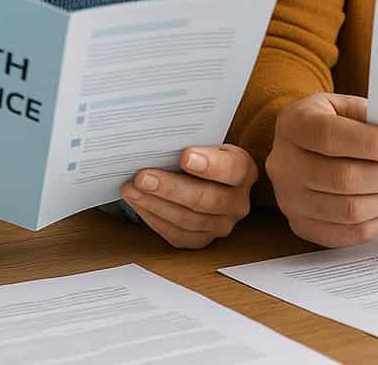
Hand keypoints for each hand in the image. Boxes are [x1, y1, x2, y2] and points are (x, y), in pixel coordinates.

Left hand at [120, 144, 256, 248]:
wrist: (204, 174)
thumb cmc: (202, 152)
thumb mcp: (206, 141)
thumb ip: (192, 141)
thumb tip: (163, 138)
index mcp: (245, 170)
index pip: (233, 169)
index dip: (211, 165)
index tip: (184, 156)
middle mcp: (238, 202)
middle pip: (207, 199)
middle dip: (172, 188)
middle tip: (143, 176)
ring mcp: (222, 224)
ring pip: (189, 220)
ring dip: (156, 204)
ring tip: (132, 189)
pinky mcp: (202, 240)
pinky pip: (177, 235)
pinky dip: (154, 218)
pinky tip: (138, 203)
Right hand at [267, 93, 377, 247]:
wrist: (300, 144)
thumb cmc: (331, 121)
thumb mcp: (344, 105)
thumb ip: (372, 119)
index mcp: (292, 124)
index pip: (330, 136)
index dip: (372, 145)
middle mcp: (283, 164)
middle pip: (343, 178)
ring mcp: (289, 200)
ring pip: (349, 211)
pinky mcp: (302, 226)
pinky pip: (348, 234)